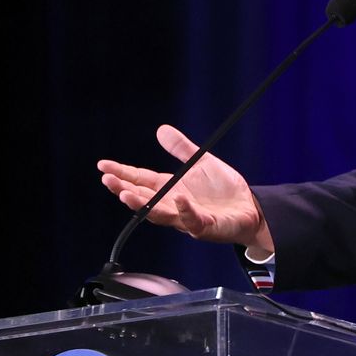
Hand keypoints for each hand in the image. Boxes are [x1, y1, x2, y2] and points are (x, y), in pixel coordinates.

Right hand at [97, 125, 273, 251]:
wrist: (252, 208)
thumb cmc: (225, 190)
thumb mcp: (202, 163)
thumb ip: (182, 149)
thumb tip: (162, 129)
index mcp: (171, 188)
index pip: (140, 180)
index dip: (122, 173)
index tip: (103, 166)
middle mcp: (173, 204)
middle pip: (143, 199)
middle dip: (124, 190)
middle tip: (108, 181)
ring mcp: (188, 217)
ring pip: (160, 214)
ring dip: (143, 205)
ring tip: (127, 194)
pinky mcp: (206, 226)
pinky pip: (193, 220)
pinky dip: (185, 210)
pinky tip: (180, 199)